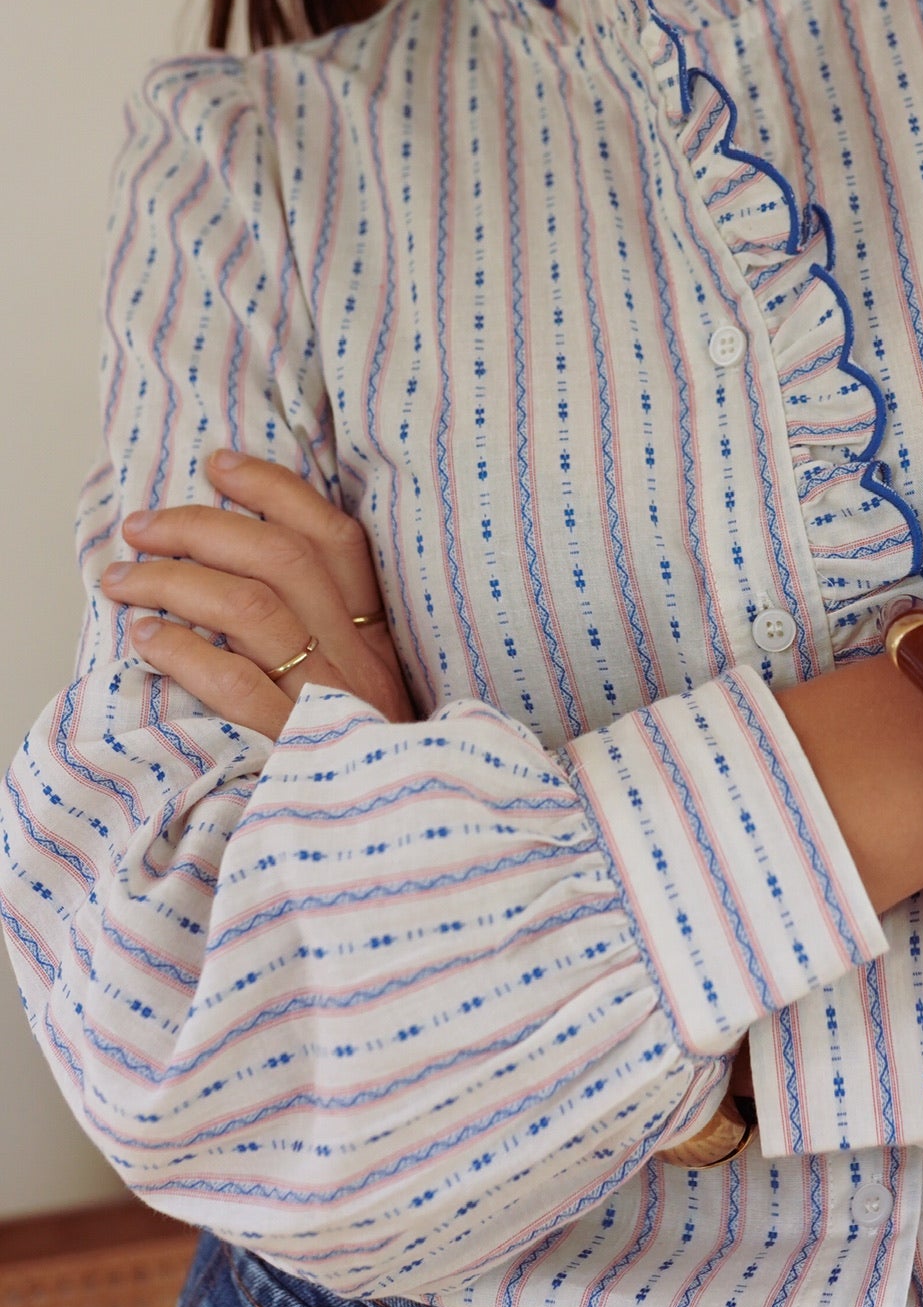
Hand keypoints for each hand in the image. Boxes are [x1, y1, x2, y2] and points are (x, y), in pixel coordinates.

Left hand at [101, 452, 413, 739]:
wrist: (414, 841)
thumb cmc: (378, 759)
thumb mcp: (374, 687)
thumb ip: (335, 634)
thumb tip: (251, 574)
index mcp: (380, 634)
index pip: (335, 536)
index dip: (276, 490)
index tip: (220, 465)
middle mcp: (362, 657)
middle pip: (281, 559)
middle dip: (202, 525)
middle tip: (143, 524)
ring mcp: (332, 699)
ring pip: (250, 609)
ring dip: (175, 581)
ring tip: (124, 579)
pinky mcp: (298, 746)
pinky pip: (235, 684)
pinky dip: (183, 653)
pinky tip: (146, 641)